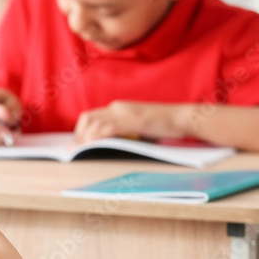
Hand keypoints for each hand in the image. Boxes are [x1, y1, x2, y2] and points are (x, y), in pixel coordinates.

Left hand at [75, 101, 189, 142]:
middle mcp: (118, 108)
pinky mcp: (134, 120)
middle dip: (78, 134)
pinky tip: (92, 144)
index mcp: (119, 108)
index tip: (75, 144)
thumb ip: (124, 131)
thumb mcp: (138, 127)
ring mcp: (126, 112)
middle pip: (88, 118)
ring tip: (79, 150)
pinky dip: (98, 136)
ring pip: (95, 122)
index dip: (80, 130)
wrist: (184, 117)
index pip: (91, 116)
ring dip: (84, 137)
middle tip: (75, 149)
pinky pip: (110, 127)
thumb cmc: (164, 125)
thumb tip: (108, 144)